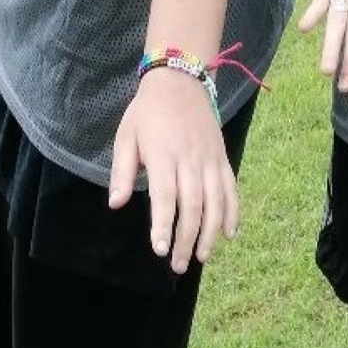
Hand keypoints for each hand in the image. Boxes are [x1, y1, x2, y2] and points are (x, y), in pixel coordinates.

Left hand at [108, 66, 237, 274]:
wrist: (180, 81)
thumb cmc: (147, 113)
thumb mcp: (126, 137)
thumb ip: (122, 172)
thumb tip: (115, 204)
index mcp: (163, 156)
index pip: (166, 198)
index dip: (164, 226)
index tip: (161, 250)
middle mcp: (190, 160)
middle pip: (193, 207)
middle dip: (186, 239)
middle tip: (178, 266)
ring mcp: (210, 160)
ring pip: (215, 203)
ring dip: (210, 234)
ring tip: (202, 258)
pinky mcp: (222, 159)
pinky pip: (231, 190)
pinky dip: (232, 213)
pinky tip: (229, 235)